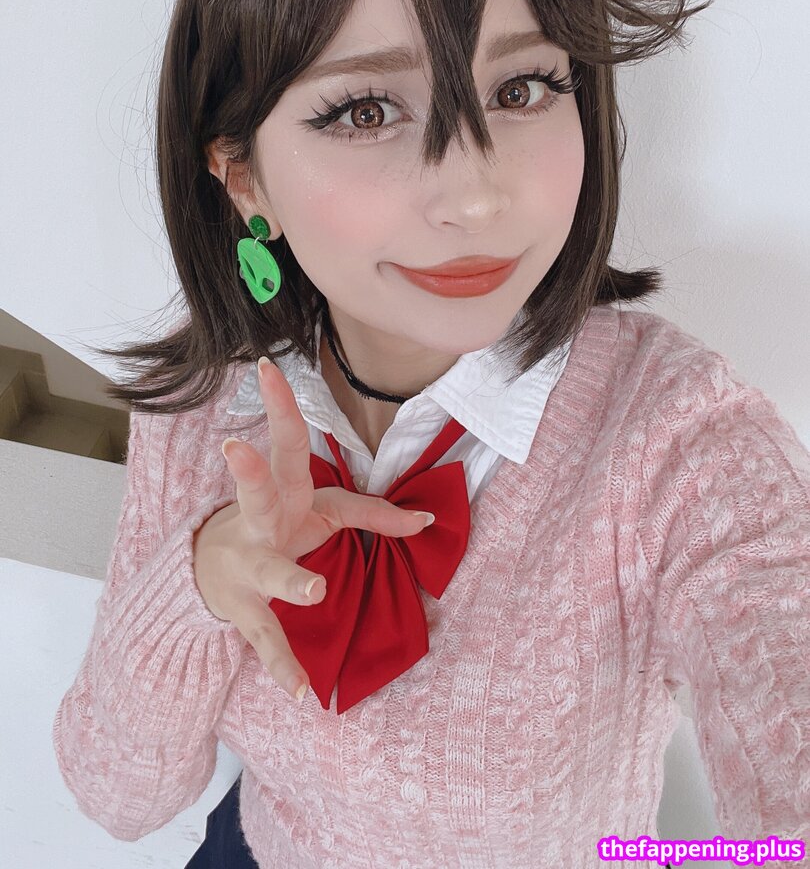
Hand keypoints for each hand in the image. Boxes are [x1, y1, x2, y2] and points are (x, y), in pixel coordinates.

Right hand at [192, 357, 432, 700]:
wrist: (211, 572)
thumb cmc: (277, 526)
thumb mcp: (321, 510)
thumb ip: (371, 511)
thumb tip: (429, 518)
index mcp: (284, 490)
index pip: (286, 443)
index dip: (281, 406)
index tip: (269, 367)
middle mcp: (260, 522)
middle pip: (256, 491)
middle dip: (247, 469)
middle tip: (234, 447)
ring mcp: (250, 567)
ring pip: (269, 570)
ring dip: (290, 579)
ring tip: (314, 592)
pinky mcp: (248, 610)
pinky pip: (268, 638)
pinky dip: (285, 665)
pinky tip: (302, 692)